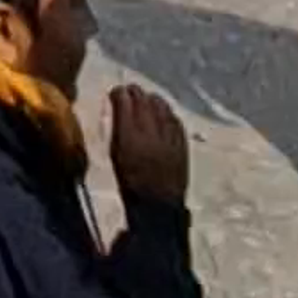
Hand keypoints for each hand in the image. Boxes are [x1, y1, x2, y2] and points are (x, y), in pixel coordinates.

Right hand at [106, 85, 190, 215]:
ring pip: (161, 105)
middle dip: (135, 91)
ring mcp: (168, 137)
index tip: (116, 92)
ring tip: (147, 100)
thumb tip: (116, 106)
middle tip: (130, 92)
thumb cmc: (129, 181)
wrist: (157, 205)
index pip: (124, 100)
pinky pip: (175, 119)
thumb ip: (116, 127)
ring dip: (152, 99)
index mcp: (128, 135)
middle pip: (143, 99)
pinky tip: (163, 114)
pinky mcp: (182, 143)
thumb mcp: (115, 154)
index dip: (119, 92)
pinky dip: (167, 113)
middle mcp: (150, 131)